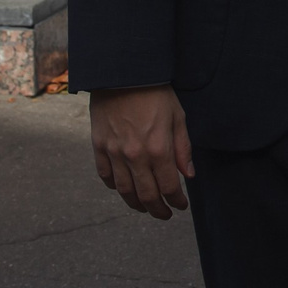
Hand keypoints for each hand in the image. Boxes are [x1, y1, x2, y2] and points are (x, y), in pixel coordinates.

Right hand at [91, 85, 194, 220]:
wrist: (122, 73)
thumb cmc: (154, 92)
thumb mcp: (177, 117)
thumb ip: (183, 149)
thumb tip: (188, 175)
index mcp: (159, 149)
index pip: (169, 188)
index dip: (177, 201)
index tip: (181, 205)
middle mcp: (135, 156)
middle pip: (147, 196)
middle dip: (158, 210)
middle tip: (164, 214)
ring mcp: (114, 153)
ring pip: (125, 191)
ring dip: (136, 204)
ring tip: (145, 207)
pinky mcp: (99, 146)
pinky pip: (105, 176)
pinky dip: (114, 187)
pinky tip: (124, 189)